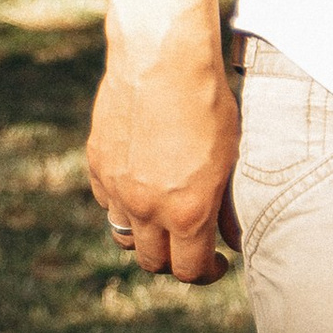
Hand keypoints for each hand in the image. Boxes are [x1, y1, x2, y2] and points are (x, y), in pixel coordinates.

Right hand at [86, 21, 239, 284]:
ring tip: (166, 219)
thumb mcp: (233, 157)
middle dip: (176, 259)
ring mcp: (116, 187)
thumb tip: (235, 238)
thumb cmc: (209, 104)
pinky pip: (107, 202)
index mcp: (187, 212)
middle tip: (194, 244)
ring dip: (146, 236)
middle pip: (154, 262)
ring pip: (124, 237)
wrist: (163, 59)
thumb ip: (230, 205)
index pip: (189, 270)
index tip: (220, 263)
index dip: (208, 273)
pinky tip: (144, 185)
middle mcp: (145, 208)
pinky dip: (123, 205)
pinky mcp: (97, 163)